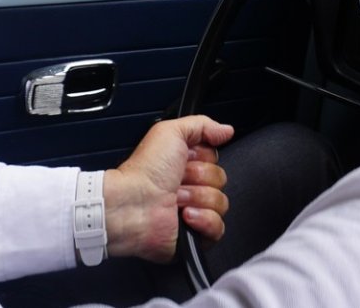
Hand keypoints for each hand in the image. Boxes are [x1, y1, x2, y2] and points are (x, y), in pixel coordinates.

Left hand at [101, 115, 233, 262]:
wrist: (132, 205)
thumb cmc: (145, 171)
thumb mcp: (171, 132)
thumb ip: (202, 124)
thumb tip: (226, 130)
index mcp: (185, 163)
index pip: (216, 158)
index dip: (203, 158)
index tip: (186, 159)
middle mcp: (190, 186)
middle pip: (221, 179)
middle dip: (199, 178)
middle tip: (177, 181)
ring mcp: (194, 211)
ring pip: (221, 202)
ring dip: (197, 198)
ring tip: (176, 200)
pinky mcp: (195, 235)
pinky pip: (218, 227)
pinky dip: (203, 220)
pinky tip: (185, 216)